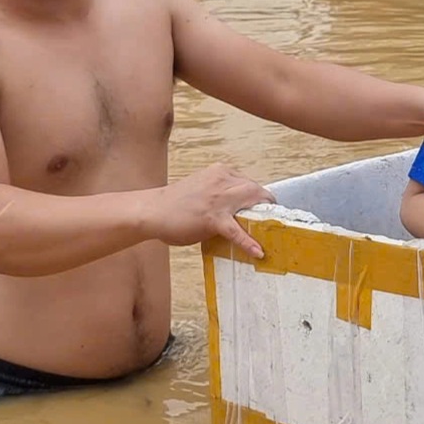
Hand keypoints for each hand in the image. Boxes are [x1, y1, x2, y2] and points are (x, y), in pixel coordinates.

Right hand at [150, 164, 273, 258]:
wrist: (151, 210)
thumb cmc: (174, 203)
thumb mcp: (203, 190)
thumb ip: (222, 195)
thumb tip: (240, 211)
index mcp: (220, 172)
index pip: (249, 182)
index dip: (258, 197)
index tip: (263, 209)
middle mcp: (222, 180)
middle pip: (256, 190)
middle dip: (267, 205)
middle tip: (272, 222)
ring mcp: (219, 199)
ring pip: (252, 203)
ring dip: (264, 219)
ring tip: (272, 234)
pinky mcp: (213, 217)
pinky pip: (236, 230)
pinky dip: (248, 242)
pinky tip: (258, 252)